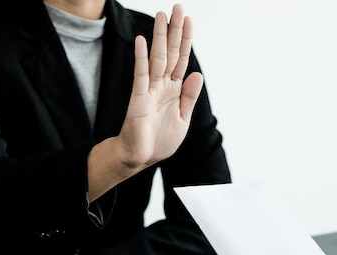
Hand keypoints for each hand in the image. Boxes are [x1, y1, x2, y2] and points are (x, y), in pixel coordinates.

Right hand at [87, 4, 202, 201]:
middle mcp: (162, 86)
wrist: (141, 158)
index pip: (182, 60)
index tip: (189, 21)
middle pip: (170, 53)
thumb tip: (198, 74)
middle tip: (177, 7)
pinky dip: (142, 58)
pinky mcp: (138, 98)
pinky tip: (142, 41)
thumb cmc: (160, 141)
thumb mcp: (183, 120)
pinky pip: (140, 74)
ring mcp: (149, 90)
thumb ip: (189, 97)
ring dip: (160, 37)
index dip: (186, 41)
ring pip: (157, 58)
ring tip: (162, 15)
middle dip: (174, 31)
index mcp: (174, 91)